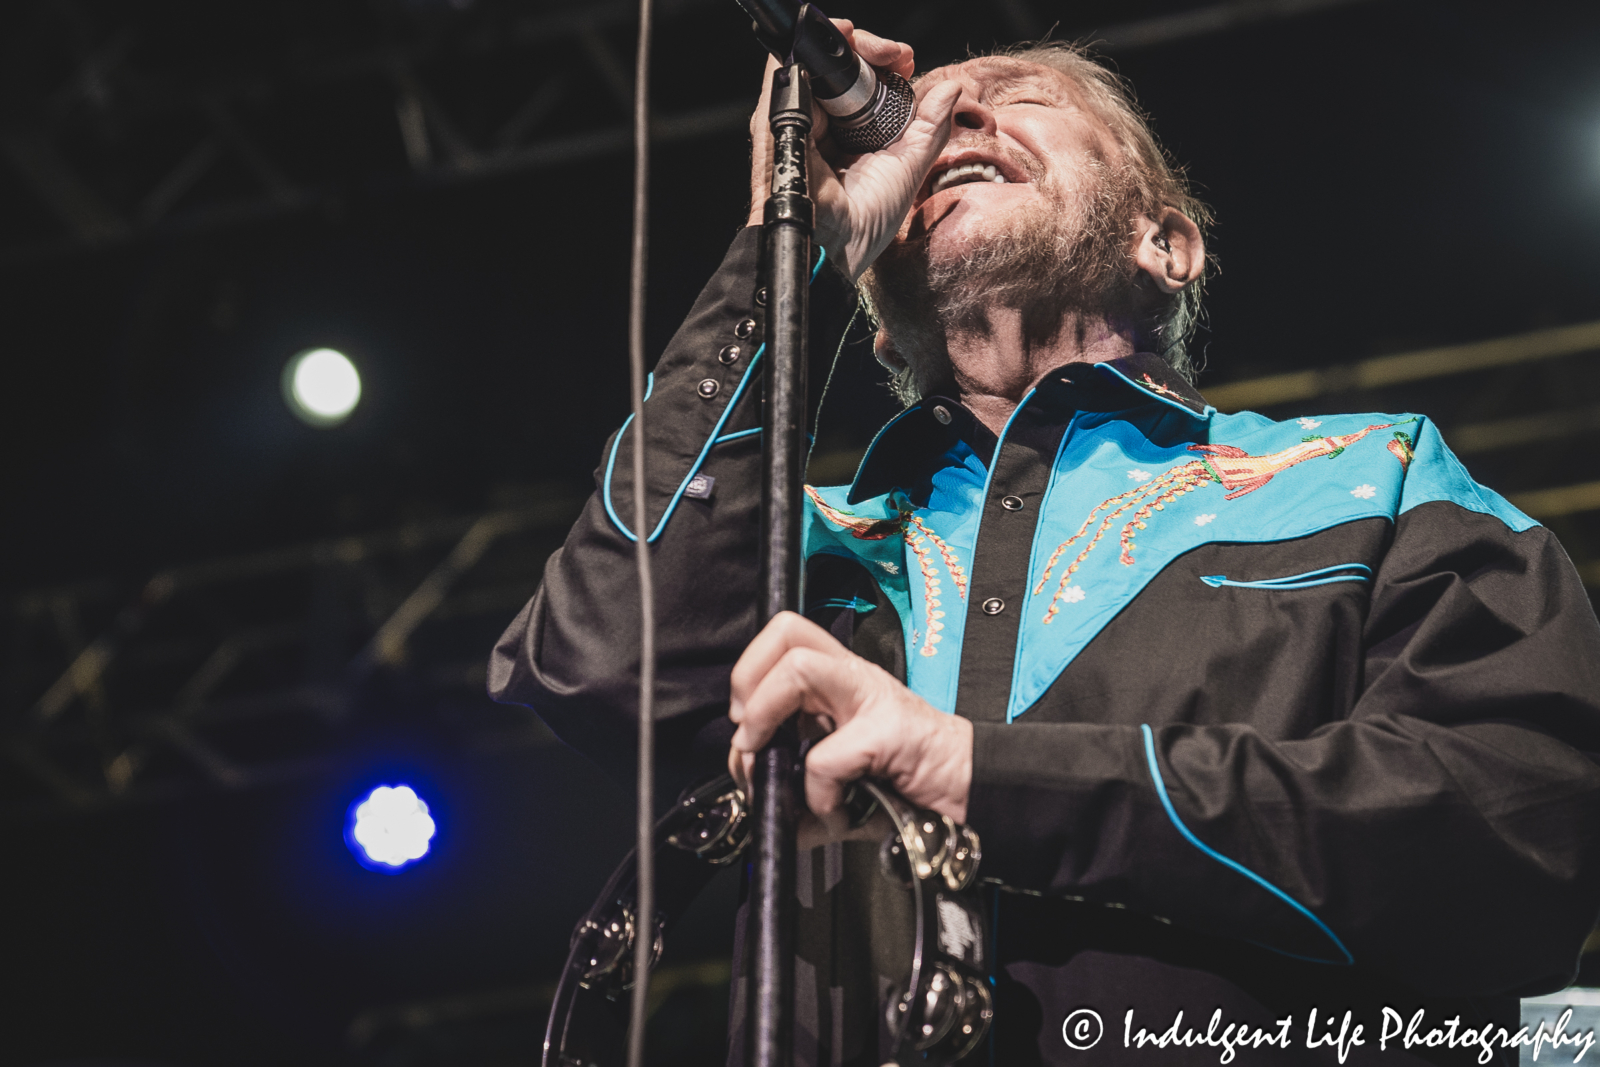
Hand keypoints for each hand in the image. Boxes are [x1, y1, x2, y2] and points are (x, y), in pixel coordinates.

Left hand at [727, 611, 972, 822]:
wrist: (970, 789)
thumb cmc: (909, 780)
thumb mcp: (840, 781)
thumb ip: (798, 786)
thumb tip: (762, 801)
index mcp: (840, 681)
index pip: (785, 638)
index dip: (750, 672)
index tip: (745, 722)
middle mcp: (854, 679)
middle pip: (785, 633)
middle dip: (748, 681)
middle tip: (751, 730)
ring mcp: (872, 699)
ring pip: (796, 669)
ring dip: (766, 718)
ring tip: (773, 760)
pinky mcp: (887, 731)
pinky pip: (825, 757)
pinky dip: (817, 795)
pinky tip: (834, 809)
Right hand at [745, 21, 959, 282]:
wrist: (836, 245)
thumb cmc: (867, 221)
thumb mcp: (909, 166)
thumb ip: (930, 127)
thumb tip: (952, 88)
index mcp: (850, 135)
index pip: (862, 83)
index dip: (883, 64)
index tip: (905, 62)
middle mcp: (822, 124)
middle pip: (839, 68)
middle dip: (868, 48)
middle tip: (894, 54)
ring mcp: (798, 119)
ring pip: (814, 62)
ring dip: (843, 42)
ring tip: (871, 44)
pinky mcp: (776, 119)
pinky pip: (784, 71)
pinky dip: (808, 47)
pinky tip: (839, 38)